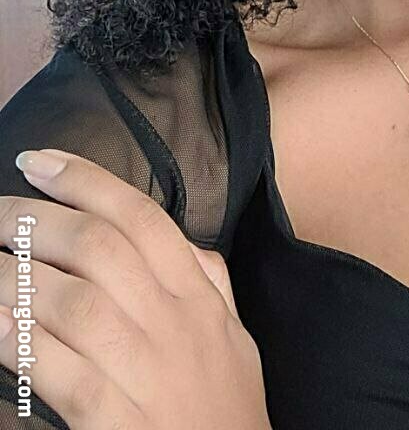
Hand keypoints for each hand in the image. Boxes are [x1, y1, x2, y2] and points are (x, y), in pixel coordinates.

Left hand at [0, 148, 270, 429]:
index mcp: (198, 297)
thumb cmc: (226, 409)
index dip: (86, 182)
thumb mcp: (232, 335)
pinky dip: (21, 345)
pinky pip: (60, 374)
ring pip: (72, 304)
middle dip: (39, 222)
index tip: (38, 161)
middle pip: (100, 250)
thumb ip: (206, 281)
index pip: (141, 219)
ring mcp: (144, 374)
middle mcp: (172, 325)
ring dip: (15, 277)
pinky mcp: (115, 424)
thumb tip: (173, 237)